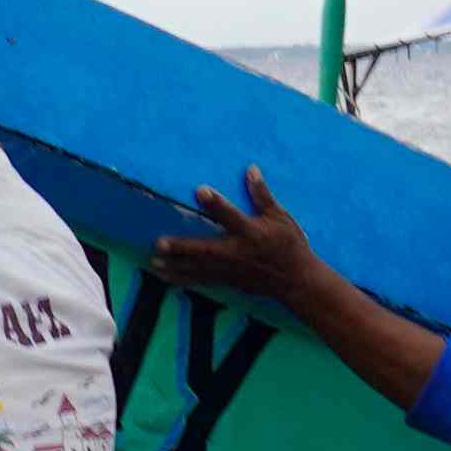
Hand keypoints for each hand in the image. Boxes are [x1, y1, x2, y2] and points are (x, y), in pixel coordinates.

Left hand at [152, 172, 321, 307]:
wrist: (297, 280)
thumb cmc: (289, 244)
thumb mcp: (280, 217)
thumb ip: (262, 195)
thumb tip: (251, 169)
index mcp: (252, 232)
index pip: (231, 215)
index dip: (217, 203)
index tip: (201, 189)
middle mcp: (238, 252)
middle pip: (206, 248)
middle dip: (183, 247)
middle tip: (159, 243)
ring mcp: (231, 269)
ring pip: (199, 268)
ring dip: (176, 266)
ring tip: (154, 262)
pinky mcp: (228, 281)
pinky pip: (202, 280)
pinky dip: (184, 279)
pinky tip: (166, 276)